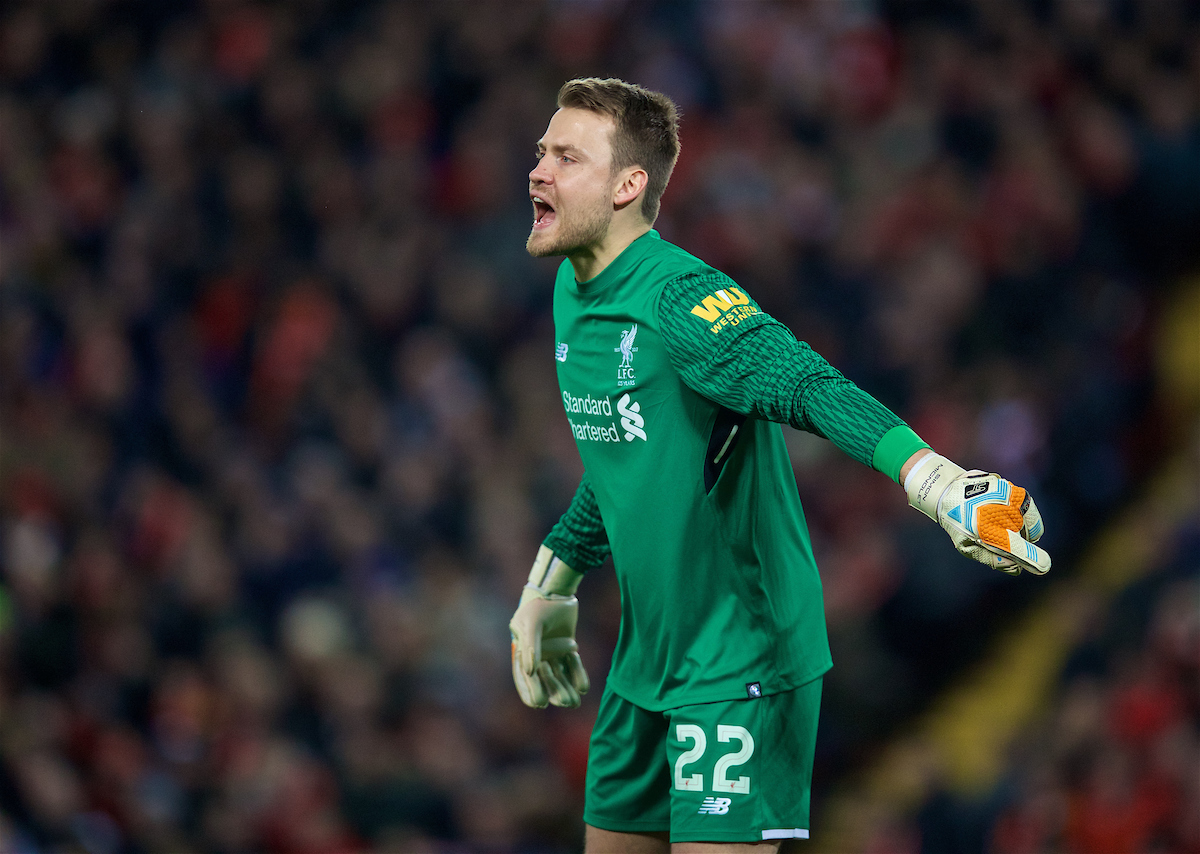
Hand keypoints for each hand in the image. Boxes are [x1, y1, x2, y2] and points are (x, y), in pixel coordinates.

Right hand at [509, 546, 589, 707]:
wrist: (557, 590)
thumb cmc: (539, 606)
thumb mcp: (532, 624)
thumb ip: (531, 648)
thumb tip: (530, 672)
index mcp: (522, 652)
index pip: (524, 677)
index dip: (530, 691)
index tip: (540, 703)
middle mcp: (537, 656)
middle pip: (545, 680)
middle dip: (554, 692)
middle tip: (566, 703)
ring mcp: (553, 653)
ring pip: (559, 676)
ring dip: (566, 688)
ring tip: (574, 702)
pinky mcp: (567, 648)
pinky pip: (572, 666)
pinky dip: (577, 675)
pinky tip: (583, 687)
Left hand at [905, 453, 1050, 575]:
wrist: (951, 491)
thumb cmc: (959, 523)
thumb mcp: (967, 546)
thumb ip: (992, 559)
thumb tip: (1017, 569)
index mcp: (982, 528)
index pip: (1012, 546)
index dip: (1029, 558)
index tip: (1043, 567)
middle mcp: (998, 511)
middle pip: (1024, 538)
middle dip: (1016, 542)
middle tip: (998, 536)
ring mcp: (1008, 497)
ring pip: (1029, 525)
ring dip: (1020, 529)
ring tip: (999, 524)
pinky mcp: (1013, 489)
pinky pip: (1028, 511)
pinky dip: (1020, 517)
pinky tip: (1004, 514)